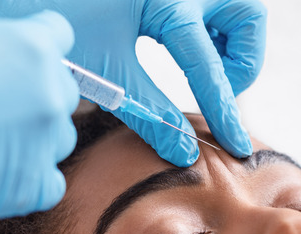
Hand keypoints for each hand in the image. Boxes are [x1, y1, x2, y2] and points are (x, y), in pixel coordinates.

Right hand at [0, 0, 78, 220]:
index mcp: (32, 47)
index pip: (58, 35)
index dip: (36, 41)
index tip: (17, 53)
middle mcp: (50, 96)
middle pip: (61, 90)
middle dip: (34, 92)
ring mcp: (44, 144)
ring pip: (58, 137)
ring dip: (34, 135)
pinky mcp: (31, 187)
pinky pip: (49, 183)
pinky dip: (29, 178)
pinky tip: (0, 169)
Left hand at [0, 0, 266, 166]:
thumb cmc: (51, 15)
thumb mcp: (105, 69)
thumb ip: (150, 112)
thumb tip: (184, 152)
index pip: (209, 66)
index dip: (224, 111)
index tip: (236, 145)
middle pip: (248, 18)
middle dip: (242, 59)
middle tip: (215, 85)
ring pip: (236, 8)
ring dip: (229, 42)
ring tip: (200, 67)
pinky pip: (211, 4)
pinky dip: (209, 28)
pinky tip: (182, 46)